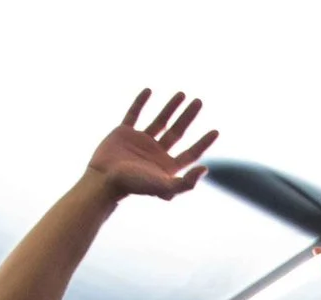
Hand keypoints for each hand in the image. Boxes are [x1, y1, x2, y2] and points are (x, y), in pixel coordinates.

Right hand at [89, 89, 216, 200]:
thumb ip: (185, 183)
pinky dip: (140, 102)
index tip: (216, 131)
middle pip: (178, 132)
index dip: (204, 143)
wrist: (104, 181)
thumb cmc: (134, 186)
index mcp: (167, 166)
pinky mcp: (123, 133)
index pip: (191, 153)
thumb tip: (205, 169)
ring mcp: (140, 142)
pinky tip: (149, 90)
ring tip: (182, 93)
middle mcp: (156, 153)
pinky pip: (134, 114)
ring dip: (171, 107)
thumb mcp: (163, 187)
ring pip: (160, 121)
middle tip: (199, 101)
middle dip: (188, 117)